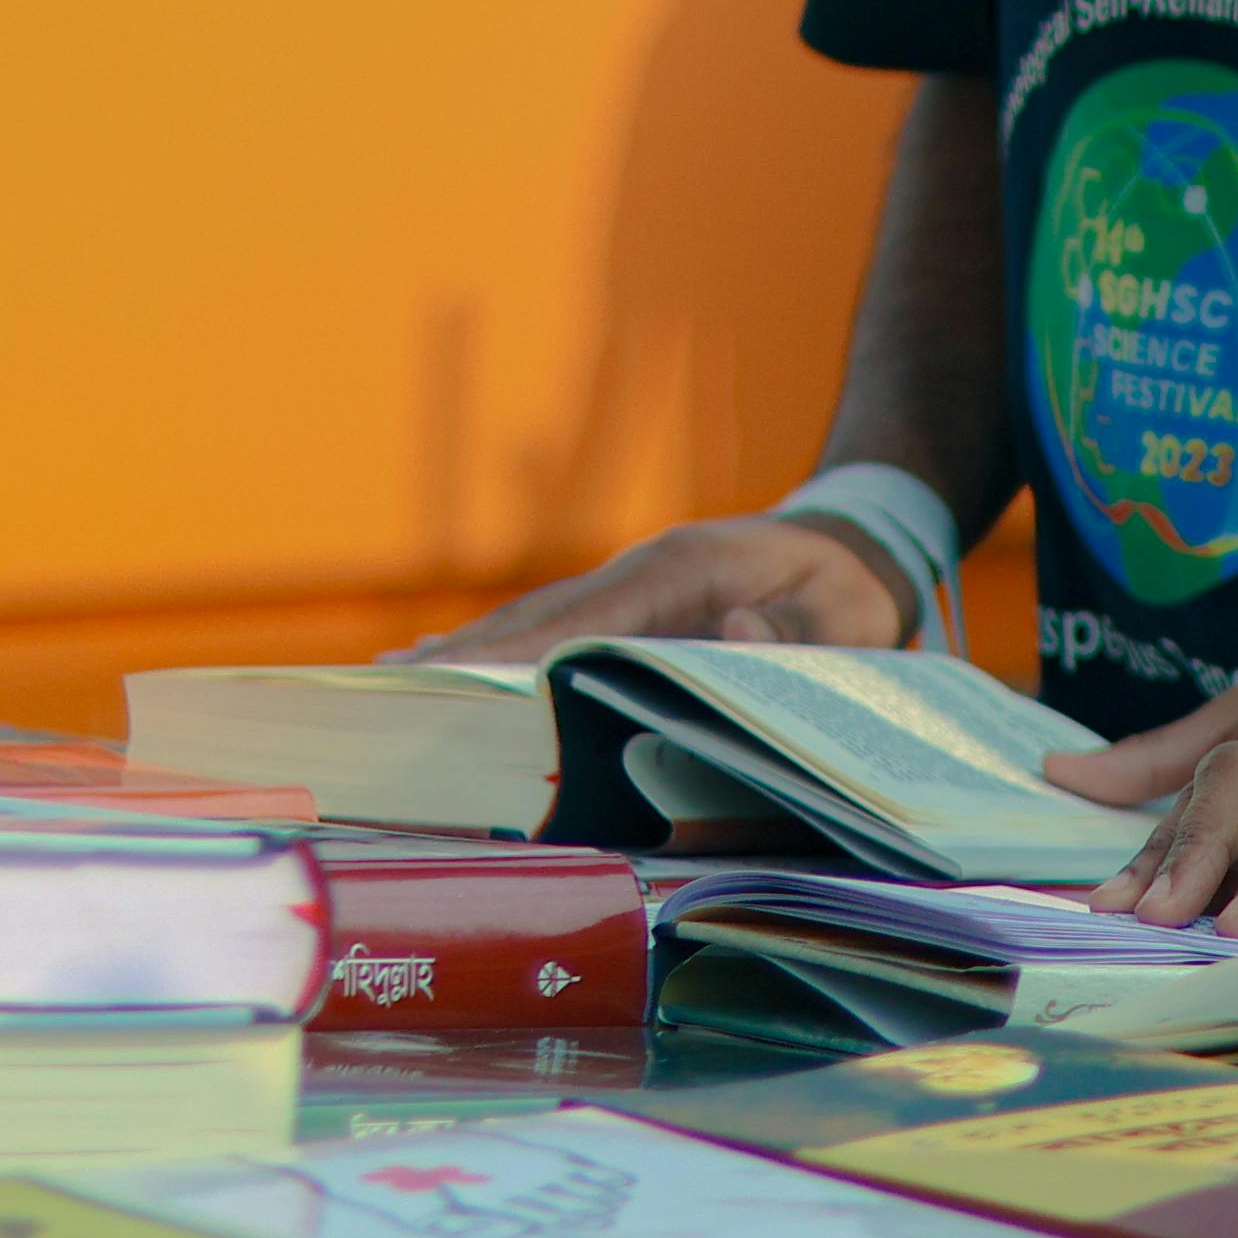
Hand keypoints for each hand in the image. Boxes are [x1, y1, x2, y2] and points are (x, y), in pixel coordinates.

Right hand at [391, 513, 915, 665]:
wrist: (850, 551)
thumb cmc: (846, 593)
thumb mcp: (850, 616)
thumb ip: (799, 633)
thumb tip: (734, 637)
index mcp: (683, 568)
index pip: (589, 613)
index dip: (523, 646)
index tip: (458, 672)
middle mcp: (640, 574)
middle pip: (539, 615)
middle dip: (467, 652)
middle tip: (386, 686)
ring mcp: (629, 591)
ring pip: (536, 622)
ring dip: (470, 653)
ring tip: (391, 682)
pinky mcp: (628, 614)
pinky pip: (554, 633)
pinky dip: (502, 652)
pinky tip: (451, 670)